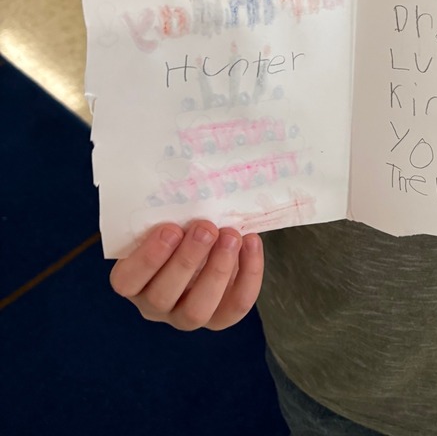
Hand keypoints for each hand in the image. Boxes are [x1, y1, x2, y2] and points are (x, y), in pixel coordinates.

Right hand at [110, 221, 263, 330]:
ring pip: (197, 310)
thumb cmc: (180, 222)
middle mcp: (155, 303)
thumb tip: (186, 177)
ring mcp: (185, 314)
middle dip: (186, 260)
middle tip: (206, 228)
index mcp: (133, 279)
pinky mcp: (219, 317)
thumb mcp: (168, 215)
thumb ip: (169, 208)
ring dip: (217, 270)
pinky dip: (248, 275)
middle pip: (162, 296)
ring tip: (231, 236)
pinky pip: (234, 307)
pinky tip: (250, 242)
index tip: (170, 228)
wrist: (208, 236)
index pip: (128, 280)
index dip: (148, 258)